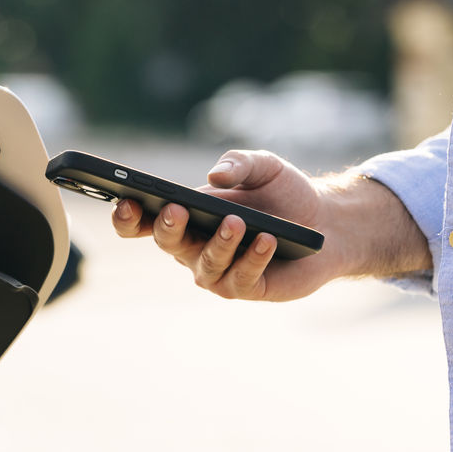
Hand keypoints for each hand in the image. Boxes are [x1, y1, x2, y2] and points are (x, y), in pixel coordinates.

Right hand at [111, 149, 430, 301]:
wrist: (326, 223)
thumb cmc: (284, 194)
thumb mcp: (263, 166)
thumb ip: (238, 163)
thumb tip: (215, 176)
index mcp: (184, 218)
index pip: (143, 222)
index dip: (128, 216)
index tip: (125, 201)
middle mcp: (193, 249)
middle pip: (168, 243)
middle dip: (168, 227)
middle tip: (177, 209)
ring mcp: (218, 272)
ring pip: (207, 264)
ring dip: (219, 243)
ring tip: (235, 222)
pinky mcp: (247, 288)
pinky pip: (243, 277)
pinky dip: (253, 258)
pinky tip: (265, 240)